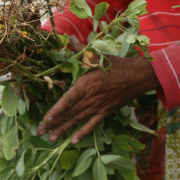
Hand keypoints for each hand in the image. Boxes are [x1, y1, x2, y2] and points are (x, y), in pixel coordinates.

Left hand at [37, 54, 158, 142]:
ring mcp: (98, 107)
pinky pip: (92, 124)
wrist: (139, 76)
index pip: (67, 100)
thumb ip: (82, 51)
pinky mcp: (106, 112)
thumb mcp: (100, 56)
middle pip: (69, 112)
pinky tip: (73, 141)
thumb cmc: (118, 65)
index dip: (56, 110)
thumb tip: (70, 39)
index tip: (45, 119)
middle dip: (54, 123)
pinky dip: (83, 133)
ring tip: (51, 139)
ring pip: (77, 120)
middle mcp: (90, 98)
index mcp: (87, 84)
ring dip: (63, 130)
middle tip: (40, 132)